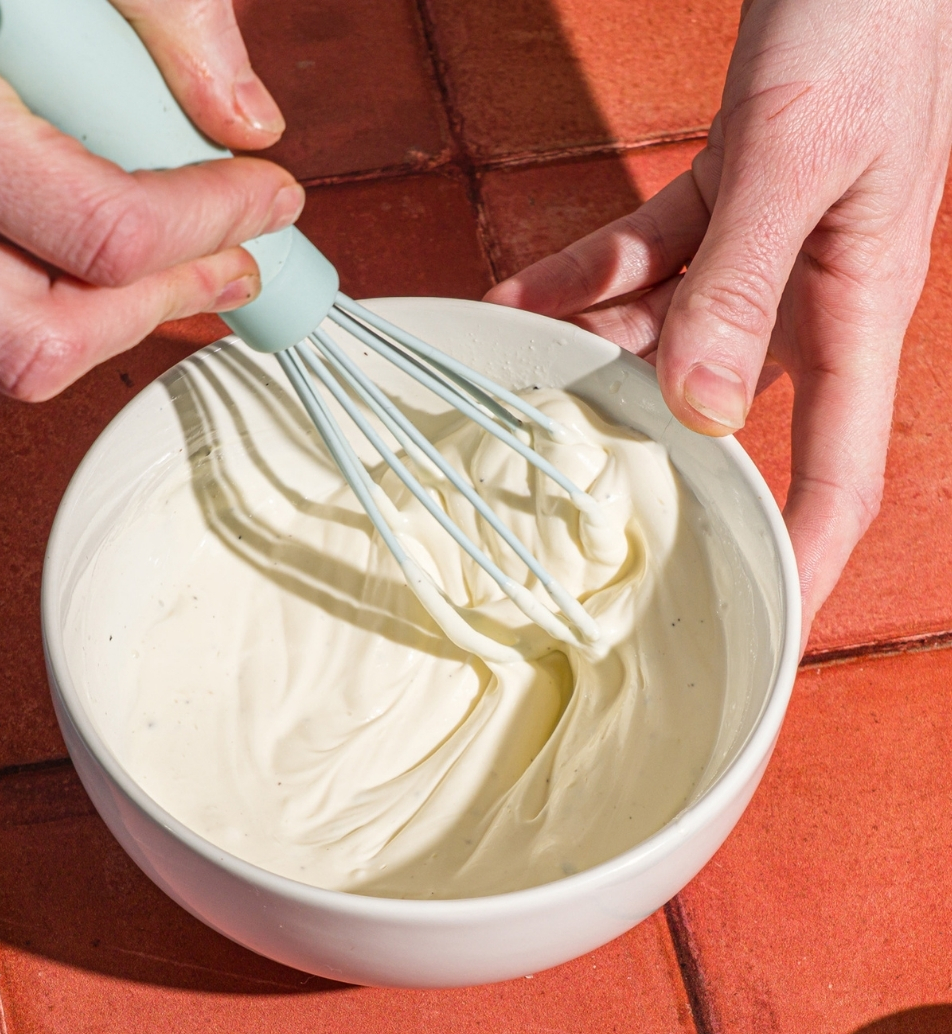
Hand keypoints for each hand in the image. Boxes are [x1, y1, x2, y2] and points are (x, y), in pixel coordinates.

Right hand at [0, 0, 301, 399]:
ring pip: (5, 347)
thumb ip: (154, 5)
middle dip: (156, 306)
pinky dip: (60, 289)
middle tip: (234, 261)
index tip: (269, 195)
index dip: (208, 223)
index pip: (101, 230)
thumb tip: (243, 115)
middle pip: (35, 340)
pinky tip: (107, 237)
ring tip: (187, 257)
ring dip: (112, 316)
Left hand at [485, 0, 951, 644]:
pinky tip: (519, 295)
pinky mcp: (734, 196)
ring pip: (670, 333)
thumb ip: (741, 281)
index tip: (755, 629)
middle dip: (649, 453)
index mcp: (858, 309)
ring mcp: (770, 249)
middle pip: (727, 412)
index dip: (804, 560)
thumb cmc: (865, 25)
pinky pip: (649, 256)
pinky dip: (587, 274)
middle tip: (567, 500)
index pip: (840, 474)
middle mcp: (812, 295)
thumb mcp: (798, 155)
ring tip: (510, 376)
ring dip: (591, 353)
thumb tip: (694, 408)